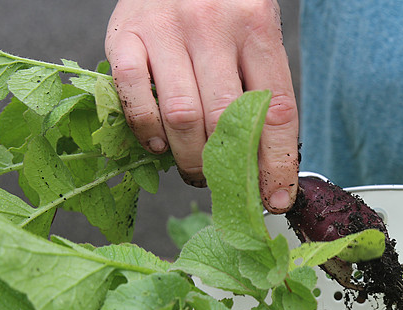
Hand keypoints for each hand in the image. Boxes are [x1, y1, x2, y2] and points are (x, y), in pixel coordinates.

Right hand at [105, 0, 298, 212]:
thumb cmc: (223, 11)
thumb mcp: (254, 39)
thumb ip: (260, 94)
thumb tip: (265, 170)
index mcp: (257, 26)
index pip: (275, 110)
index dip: (277, 163)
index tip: (277, 199)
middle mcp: (213, 23)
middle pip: (225, 119)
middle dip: (227, 167)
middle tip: (225, 184)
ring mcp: (166, 28)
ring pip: (182, 115)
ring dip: (189, 157)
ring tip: (195, 170)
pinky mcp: (125, 34)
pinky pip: (134, 95)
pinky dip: (146, 130)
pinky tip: (158, 143)